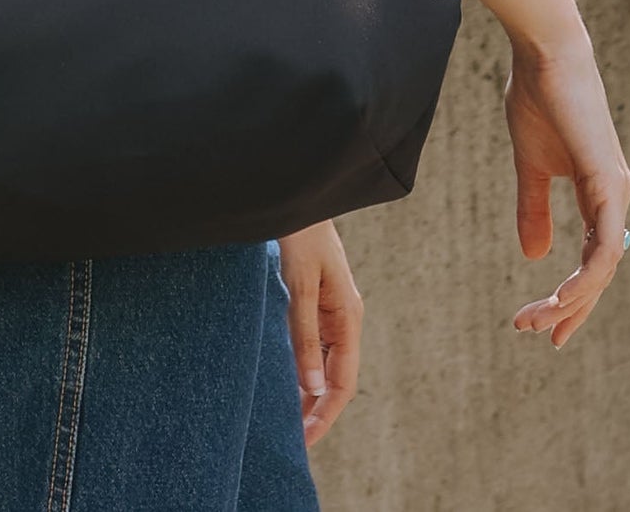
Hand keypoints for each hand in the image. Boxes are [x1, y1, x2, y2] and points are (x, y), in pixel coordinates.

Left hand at [282, 220, 363, 447]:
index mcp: (347, 315)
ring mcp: (329, 308)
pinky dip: (300, 364)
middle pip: (334, 376)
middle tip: (291, 438)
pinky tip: (282, 377)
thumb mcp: (300, 285)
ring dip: (307, 389)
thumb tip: (310, 387)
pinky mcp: (315, 299)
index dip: (326, 414)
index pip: (343, 382)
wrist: (294, 190)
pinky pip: (312, 343)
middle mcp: (342, 316)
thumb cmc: (300, 233)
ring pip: (323, 361)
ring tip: (283, 416)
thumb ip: (304, 335)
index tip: (305, 440)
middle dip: (316, 408)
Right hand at [500, 11, 629, 347]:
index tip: (543, 325)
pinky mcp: (608, 183)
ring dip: (571, 300)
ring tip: (537, 319)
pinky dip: (585, 279)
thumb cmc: (539, 98)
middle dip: (570, 309)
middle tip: (537, 334)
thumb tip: (536, 256)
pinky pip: (604, 248)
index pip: (593, 260)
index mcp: (599, 193)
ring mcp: (616, 192)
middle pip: (601, 272)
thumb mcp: (531, 165)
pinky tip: (563, 297)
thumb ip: (533, 208)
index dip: (572, 296)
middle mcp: (615, 198)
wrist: (545, 51)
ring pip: (603, 268)